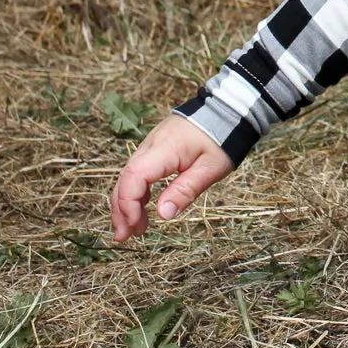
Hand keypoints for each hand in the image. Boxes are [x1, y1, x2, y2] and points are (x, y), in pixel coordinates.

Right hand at [109, 115, 233, 240]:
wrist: (227, 110)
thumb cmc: (222, 139)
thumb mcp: (210, 168)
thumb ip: (185, 190)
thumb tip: (162, 214)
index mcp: (164, 150)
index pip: (134, 177)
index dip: (128, 204)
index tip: (135, 225)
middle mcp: (150, 146)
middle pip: (125, 179)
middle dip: (121, 210)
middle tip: (125, 236)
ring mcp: (150, 145)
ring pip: (128, 176)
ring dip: (126, 203)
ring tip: (132, 229)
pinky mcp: (155, 148)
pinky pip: (138, 171)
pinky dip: (135, 192)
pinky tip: (141, 209)